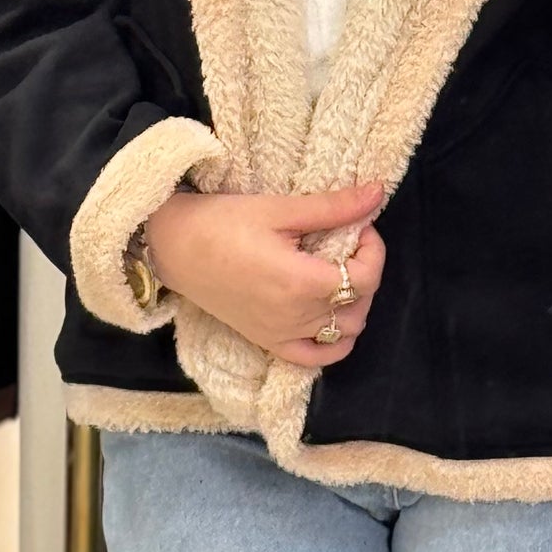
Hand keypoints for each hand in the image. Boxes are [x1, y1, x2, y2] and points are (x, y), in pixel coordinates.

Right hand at [143, 184, 386, 369]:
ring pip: (345, 332)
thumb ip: (332, 207)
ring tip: (337, 273)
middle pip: (358, 303)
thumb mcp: (278, 209)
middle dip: (364, 270)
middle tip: (348, 242)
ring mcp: (282, 334)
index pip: (365, 278)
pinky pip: (315, 358)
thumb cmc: (221, 222)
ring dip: (354, 304)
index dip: (374, 250)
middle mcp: (296, 317)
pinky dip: (333, 342)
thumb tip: (378, 193)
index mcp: (301, 282)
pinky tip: (330, 317)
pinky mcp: (267, 342)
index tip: (361, 226)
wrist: (173, 246)